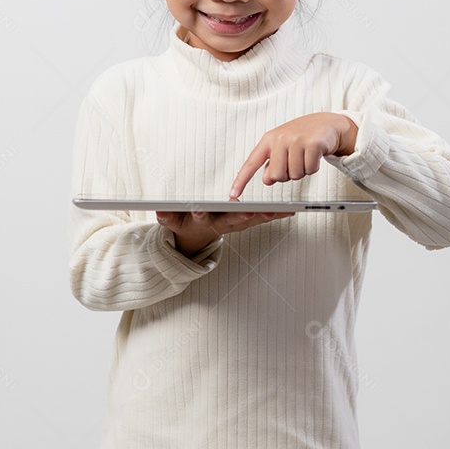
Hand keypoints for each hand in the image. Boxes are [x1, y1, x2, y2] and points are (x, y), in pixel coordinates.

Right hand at [156, 209, 293, 257]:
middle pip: (232, 220)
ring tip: (278, 211)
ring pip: (252, 219)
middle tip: (250, 212)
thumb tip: (161, 212)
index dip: (201, 215)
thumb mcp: (174, 222)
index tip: (200, 211)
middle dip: (241, 216)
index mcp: (204, 222)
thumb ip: (168, 217)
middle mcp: (223, 224)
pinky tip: (289, 211)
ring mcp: (236, 224)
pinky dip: (275, 215)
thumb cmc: (187, 224)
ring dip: (264, 216)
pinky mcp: (247, 222)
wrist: (197, 238)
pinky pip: (262, 218)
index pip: (202, 218)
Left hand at [230, 112, 358, 197]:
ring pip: (294, 175)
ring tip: (305, 157)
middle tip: (295, 163)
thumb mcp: (283, 148)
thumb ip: (272, 164)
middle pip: (277, 176)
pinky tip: (315, 156)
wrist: (327, 123)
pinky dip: (313, 168)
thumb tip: (267, 180)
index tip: (233, 194)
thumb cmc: (303, 136)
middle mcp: (280, 138)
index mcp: (268, 140)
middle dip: (287, 175)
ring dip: (302, 171)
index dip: (241, 180)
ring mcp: (296, 140)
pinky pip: (309, 170)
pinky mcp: (312, 143)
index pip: (251, 163)